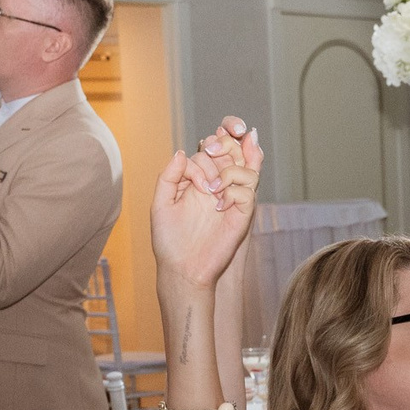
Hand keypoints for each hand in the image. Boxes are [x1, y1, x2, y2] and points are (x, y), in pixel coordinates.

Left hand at [151, 118, 263, 289]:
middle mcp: (220, 186)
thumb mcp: (161, 203)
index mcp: (201, 180)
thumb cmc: (170, 240)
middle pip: (236, 151)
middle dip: (226, 142)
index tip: (203, 151)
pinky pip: (247, 192)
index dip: (213, 141)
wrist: (181, 269)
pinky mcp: (242, 215)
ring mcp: (233, 199)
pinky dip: (233, 191)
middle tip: (211, 150)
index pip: (216, 148)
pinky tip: (218, 205)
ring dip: (227, 170)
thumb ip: (169, 176)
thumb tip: (182, 152)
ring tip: (208, 188)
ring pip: (247, 168)